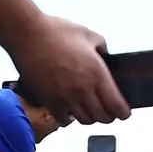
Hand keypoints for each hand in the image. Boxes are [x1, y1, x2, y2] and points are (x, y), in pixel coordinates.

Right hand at [11, 17, 127, 123]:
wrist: (28, 34)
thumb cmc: (55, 31)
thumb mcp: (88, 34)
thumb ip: (102, 47)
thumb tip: (105, 55)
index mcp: (97, 74)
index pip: (117, 106)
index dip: (123, 112)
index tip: (124, 112)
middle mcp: (83, 89)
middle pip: (103, 117)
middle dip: (109, 116)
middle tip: (109, 111)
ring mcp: (65, 97)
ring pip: (85, 120)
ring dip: (90, 117)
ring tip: (90, 110)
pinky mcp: (49, 100)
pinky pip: (64, 119)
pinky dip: (69, 118)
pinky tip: (70, 110)